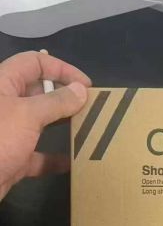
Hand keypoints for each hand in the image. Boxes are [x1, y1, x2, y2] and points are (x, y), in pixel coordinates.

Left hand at [0, 51, 90, 199]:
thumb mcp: (28, 115)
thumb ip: (56, 102)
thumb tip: (81, 90)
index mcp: (4, 83)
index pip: (35, 62)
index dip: (62, 69)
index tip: (86, 86)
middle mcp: (6, 104)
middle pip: (40, 92)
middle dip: (65, 98)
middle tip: (91, 108)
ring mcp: (9, 132)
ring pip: (40, 123)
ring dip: (62, 126)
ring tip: (87, 130)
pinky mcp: (12, 157)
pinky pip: (38, 155)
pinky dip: (54, 159)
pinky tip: (73, 163)